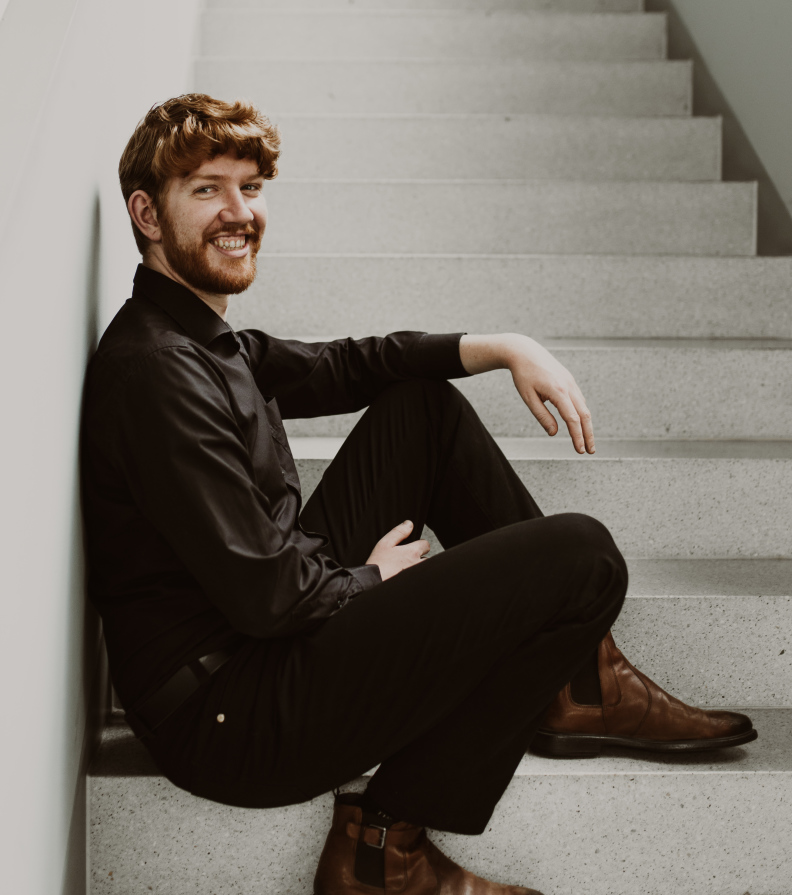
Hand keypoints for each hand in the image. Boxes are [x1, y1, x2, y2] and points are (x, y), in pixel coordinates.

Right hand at [365, 520, 429, 580]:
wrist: (373, 583)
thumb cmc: (378, 564)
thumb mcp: (385, 543)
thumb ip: (399, 532)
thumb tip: (409, 524)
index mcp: (412, 553)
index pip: (426, 544)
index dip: (420, 545)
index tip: (413, 548)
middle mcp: (417, 565)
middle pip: (427, 559)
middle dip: (420, 558)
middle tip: (407, 560)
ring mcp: (416, 576)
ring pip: (424, 570)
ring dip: (418, 569)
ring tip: (406, 570)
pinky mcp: (413, 585)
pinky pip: (419, 580)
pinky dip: (415, 578)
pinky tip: (405, 579)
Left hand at [508, 336, 593, 453]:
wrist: (524, 351)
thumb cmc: (523, 375)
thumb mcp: (528, 397)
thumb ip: (542, 416)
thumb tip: (554, 433)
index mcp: (558, 391)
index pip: (572, 419)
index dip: (577, 436)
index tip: (580, 450)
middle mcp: (569, 386)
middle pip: (584, 415)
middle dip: (588, 434)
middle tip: (590, 451)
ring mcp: (571, 383)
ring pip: (584, 407)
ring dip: (586, 425)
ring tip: (587, 441)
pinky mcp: (569, 381)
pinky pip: (579, 400)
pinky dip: (582, 414)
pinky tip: (580, 424)